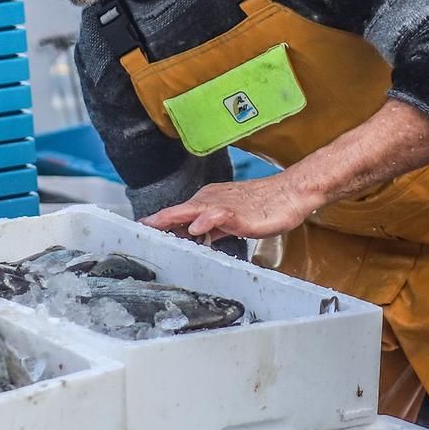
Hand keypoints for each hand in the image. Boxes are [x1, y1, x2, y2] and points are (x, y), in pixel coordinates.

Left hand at [142, 174, 319, 240]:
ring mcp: (224, 205)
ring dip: (174, 218)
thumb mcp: (232, 222)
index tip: (139, 230)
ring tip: (156, 225)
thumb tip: (195, 235)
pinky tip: (196, 228)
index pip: (178, 213)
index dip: (159, 222)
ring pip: (193, 210)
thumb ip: (213, 228)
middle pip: (179, 211)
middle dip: (158, 220)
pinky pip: (219, 216)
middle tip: (138, 228)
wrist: (290, 194)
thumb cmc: (264, 207)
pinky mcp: (239, 213)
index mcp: (208, 202)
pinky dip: (206, 221)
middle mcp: (212, 201)